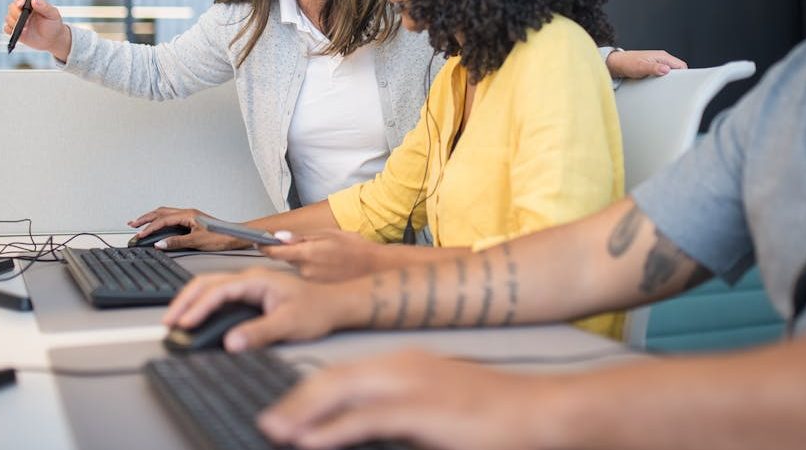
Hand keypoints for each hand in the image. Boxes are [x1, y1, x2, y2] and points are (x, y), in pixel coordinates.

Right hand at [2, 0, 71, 59]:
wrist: (52, 39)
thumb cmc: (54, 24)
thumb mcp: (53, 15)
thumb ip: (45, 7)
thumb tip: (34, 0)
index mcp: (32, 3)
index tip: (21, 5)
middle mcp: (23, 10)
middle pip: (12, 6)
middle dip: (15, 13)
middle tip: (24, 20)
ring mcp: (18, 20)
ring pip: (8, 17)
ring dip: (13, 22)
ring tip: (25, 28)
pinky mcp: (15, 30)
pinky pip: (6, 28)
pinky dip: (9, 30)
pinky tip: (18, 33)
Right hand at [128, 206, 241, 250]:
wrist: (235, 236)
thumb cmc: (221, 237)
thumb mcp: (197, 241)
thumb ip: (177, 242)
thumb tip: (160, 244)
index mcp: (188, 214)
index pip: (162, 220)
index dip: (149, 228)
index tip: (139, 235)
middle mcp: (188, 212)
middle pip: (161, 212)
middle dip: (145, 218)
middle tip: (132, 224)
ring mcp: (190, 216)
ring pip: (165, 213)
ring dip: (152, 218)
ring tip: (139, 223)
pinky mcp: (192, 221)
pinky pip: (171, 218)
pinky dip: (160, 221)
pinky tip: (157, 225)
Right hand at [163, 268, 354, 350]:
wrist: (336, 305)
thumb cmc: (318, 309)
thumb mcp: (289, 324)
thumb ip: (259, 332)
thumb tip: (232, 342)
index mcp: (257, 279)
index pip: (218, 290)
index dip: (198, 307)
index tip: (184, 324)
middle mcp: (251, 278)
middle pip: (207, 282)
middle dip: (185, 300)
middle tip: (168, 321)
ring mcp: (250, 285)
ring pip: (211, 286)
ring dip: (191, 301)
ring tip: (176, 319)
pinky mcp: (251, 294)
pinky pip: (219, 295)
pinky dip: (202, 304)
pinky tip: (196, 315)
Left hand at [259, 349, 557, 449]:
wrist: (537, 411)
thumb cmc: (492, 414)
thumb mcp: (439, 407)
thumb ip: (402, 415)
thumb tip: (366, 431)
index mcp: (405, 364)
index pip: (343, 372)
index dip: (308, 392)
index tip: (284, 411)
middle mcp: (404, 366)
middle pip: (334, 377)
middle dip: (297, 400)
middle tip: (267, 421)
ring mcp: (414, 385)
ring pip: (343, 392)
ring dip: (305, 414)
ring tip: (277, 430)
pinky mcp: (424, 410)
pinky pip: (368, 418)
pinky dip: (335, 429)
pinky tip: (313, 441)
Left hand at [260, 229, 388, 281]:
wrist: (375, 269)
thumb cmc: (355, 249)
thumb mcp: (329, 234)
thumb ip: (302, 237)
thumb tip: (280, 237)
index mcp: (308, 253)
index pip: (275, 252)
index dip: (265, 246)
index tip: (259, 242)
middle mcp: (306, 270)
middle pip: (286, 260)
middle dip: (290, 252)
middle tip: (307, 245)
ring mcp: (312, 282)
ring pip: (298, 268)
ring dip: (304, 262)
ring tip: (324, 257)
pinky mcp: (317, 289)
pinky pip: (308, 277)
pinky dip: (313, 271)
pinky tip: (328, 267)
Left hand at [606, 49, 687, 79]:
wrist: (616, 63)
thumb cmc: (626, 63)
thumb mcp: (640, 67)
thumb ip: (654, 68)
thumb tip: (666, 69)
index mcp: (662, 56)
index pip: (681, 65)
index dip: (684, 75)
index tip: (682, 84)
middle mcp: (661, 58)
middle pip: (677, 69)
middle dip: (677, 79)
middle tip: (673, 88)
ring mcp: (657, 62)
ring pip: (670, 72)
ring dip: (669, 80)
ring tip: (665, 87)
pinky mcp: (653, 67)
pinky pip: (663, 74)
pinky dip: (663, 80)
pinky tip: (658, 85)